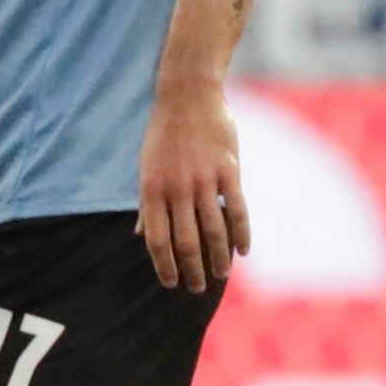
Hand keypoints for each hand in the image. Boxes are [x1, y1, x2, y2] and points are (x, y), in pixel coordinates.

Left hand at [137, 83, 250, 292]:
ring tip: (222, 275)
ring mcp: (203, 181)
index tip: (172, 284)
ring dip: (218, 257)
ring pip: (213, 230)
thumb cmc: (164, 136)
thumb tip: (141, 235)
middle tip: (198, 288)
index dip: (164, 265)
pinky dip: (241, 234)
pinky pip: (237, 210)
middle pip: (185, 241)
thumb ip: (148, 204)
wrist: (187, 97)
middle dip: (192, 269)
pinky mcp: (228, 171)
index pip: (156, 240)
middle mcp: (175, 189)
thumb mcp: (146, 169)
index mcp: (151, 191)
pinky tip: (244, 251)